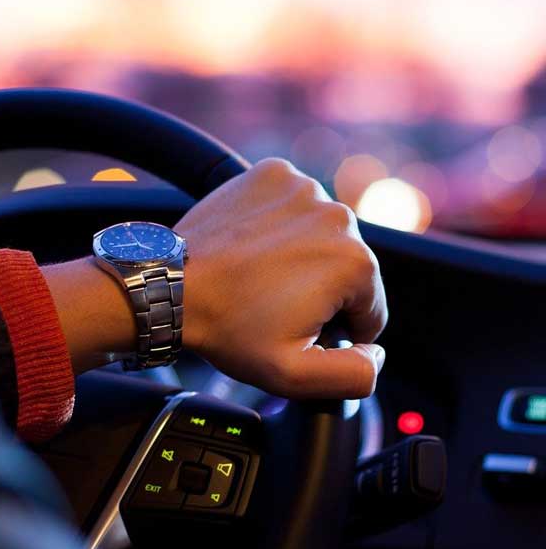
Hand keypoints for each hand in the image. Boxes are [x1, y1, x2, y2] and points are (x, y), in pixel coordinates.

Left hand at [176, 158, 386, 398]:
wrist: (171, 286)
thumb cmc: (227, 328)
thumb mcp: (294, 374)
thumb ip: (354, 375)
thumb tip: (377, 354)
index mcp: (356, 263)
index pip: (369, 309)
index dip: (334, 330)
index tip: (294, 329)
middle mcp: (339, 216)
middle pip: (347, 269)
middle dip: (319, 291)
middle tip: (270, 305)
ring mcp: (304, 188)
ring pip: (321, 235)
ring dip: (301, 255)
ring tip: (258, 276)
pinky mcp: (274, 173)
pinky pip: (292, 205)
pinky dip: (279, 223)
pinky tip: (252, 246)